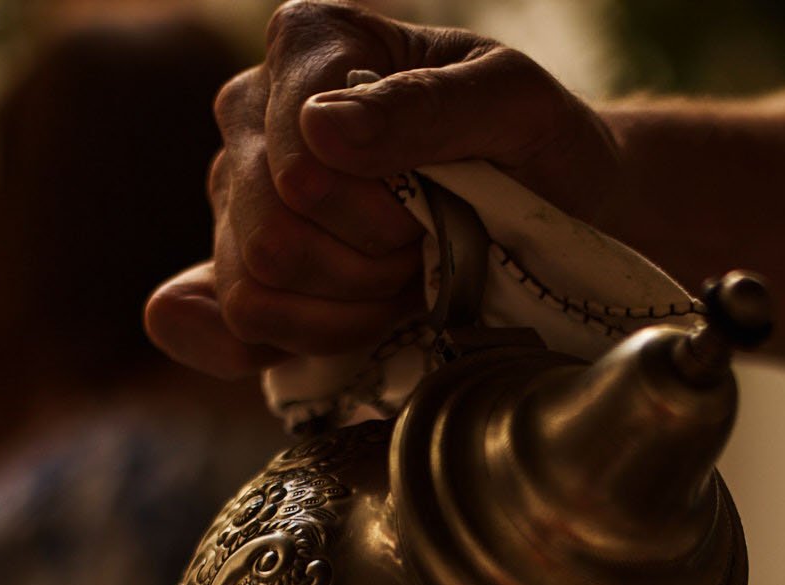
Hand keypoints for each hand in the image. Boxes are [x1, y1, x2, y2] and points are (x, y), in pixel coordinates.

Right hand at [145, 1, 621, 375]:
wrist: (554, 213)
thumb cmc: (535, 147)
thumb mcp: (512, 106)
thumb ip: (424, 105)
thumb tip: (320, 128)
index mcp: (310, 44)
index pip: (299, 165)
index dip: (377, 213)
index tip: (437, 202)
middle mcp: (254, 111)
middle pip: (270, 236)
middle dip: (367, 263)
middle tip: (426, 245)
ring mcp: (239, 193)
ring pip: (255, 289)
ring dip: (348, 307)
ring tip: (404, 275)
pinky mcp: (242, 268)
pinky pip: (230, 323)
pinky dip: (299, 341)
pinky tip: (353, 322)